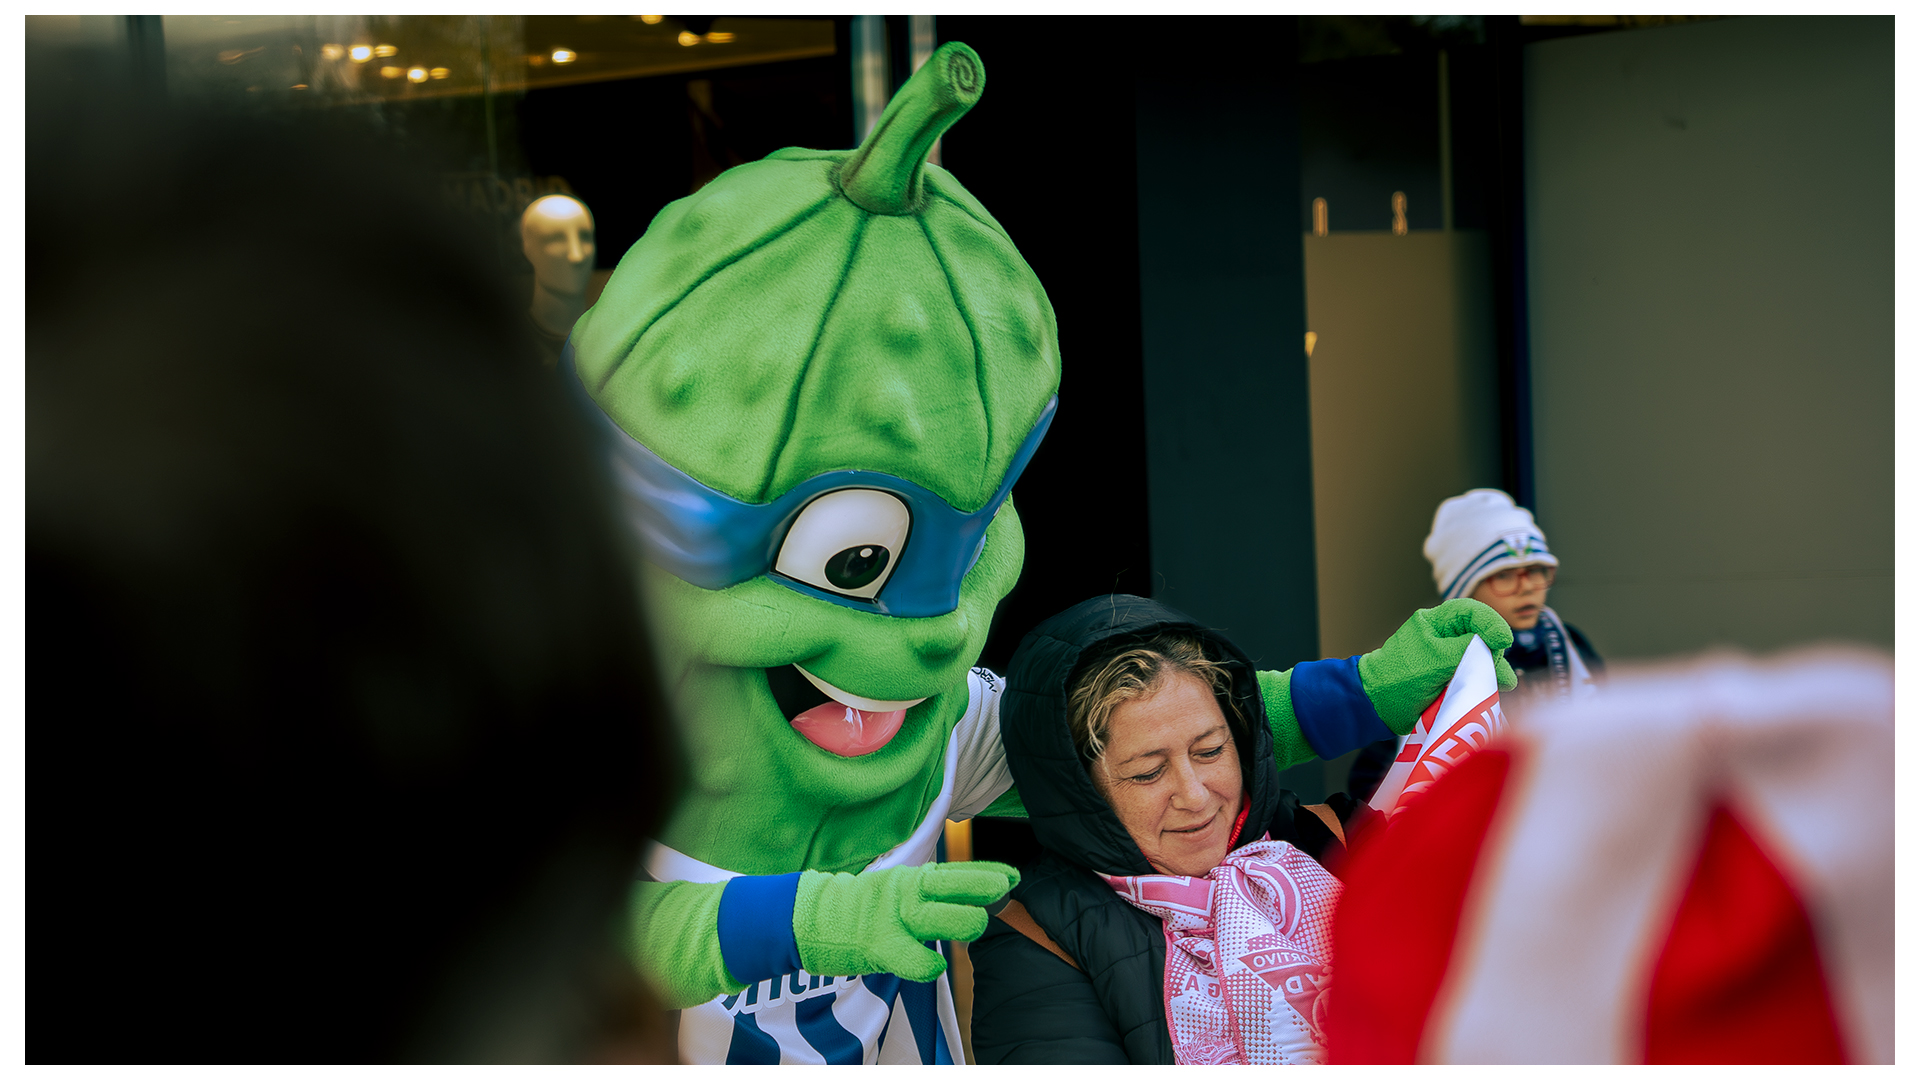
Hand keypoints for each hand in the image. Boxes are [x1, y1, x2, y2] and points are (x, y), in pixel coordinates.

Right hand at [794, 861, 1018, 981]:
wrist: (812, 919)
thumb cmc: (866, 909)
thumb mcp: (901, 889)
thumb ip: (937, 893)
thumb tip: (981, 892)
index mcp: (912, 879)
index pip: (956, 872)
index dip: (987, 873)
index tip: (1013, 877)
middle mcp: (904, 894)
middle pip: (948, 886)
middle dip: (978, 890)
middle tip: (997, 895)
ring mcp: (892, 919)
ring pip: (935, 917)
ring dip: (961, 920)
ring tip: (975, 924)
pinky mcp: (878, 946)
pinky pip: (912, 958)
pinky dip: (928, 965)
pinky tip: (935, 965)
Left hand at [1358, 599, 1516, 732]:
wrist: (1379, 706)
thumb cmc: (1399, 677)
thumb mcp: (1435, 660)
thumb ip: (1466, 649)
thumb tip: (1495, 645)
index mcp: (1435, 622)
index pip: (1470, 611)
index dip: (1491, 623)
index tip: (1503, 640)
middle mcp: (1446, 636)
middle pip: (1482, 635)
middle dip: (1494, 650)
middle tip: (1494, 667)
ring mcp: (1452, 657)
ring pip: (1484, 657)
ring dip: (1495, 668)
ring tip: (1503, 683)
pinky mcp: (1455, 677)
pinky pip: (1479, 674)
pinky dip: (1488, 681)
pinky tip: (1497, 689)